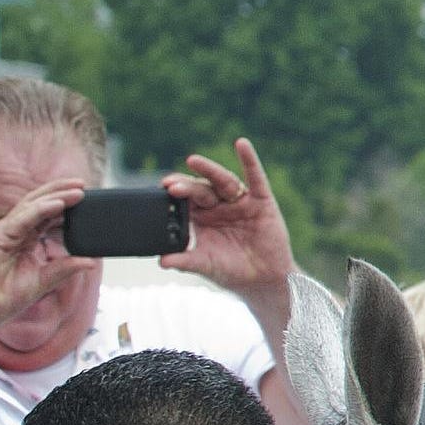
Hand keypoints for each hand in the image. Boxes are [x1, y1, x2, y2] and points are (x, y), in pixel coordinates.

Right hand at [0, 179, 99, 339]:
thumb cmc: (4, 297)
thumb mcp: (43, 281)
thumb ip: (65, 268)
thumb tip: (91, 262)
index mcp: (25, 240)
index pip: (47, 217)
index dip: (66, 206)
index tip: (87, 200)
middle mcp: (15, 232)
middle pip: (39, 204)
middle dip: (61, 193)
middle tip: (83, 185)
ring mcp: (4, 232)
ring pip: (32, 206)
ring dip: (55, 196)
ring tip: (77, 190)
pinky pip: (22, 218)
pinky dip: (41, 209)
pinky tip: (58, 204)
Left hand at [162, 139, 295, 303]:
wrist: (263, 280)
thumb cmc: (231, 270)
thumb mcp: (205, 264)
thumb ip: (185, 260)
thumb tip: (161, 261)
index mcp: (202, 218)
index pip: (185, 200)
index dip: (175, 193)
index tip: (162, 189)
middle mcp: (219, 205)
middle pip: (200, 189)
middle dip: (186, 186)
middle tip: (171, 185)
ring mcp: (240, 201)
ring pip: (222, 180)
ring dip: (208, 169)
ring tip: (193, 161)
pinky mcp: (261, 201)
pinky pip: (255, 177)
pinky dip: (250, 160)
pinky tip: (242, 145)